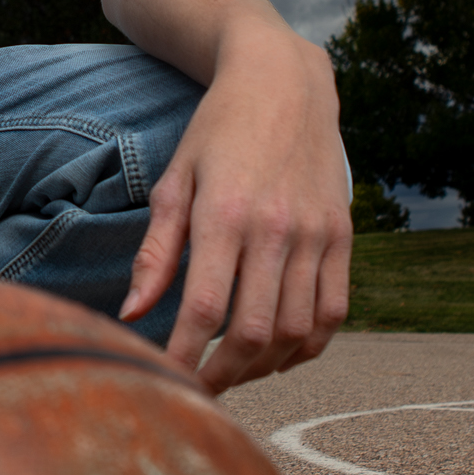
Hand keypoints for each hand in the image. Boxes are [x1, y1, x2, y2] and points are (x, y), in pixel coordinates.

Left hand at [120, 26, 350, 391]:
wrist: (284, 82)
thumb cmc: (216, 132)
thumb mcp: (174, 181)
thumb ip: (155, 252)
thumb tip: (131, 314)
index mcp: (224, 214)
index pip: (203, 308)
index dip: (183, 358)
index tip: (164, 385)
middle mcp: (276, 228)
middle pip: (253, 332)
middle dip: (222, 375)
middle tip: (198, 392)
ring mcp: (316, 233)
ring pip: (295, 331)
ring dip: (262, 367)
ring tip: (233, 373)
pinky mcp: (342, 235)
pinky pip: (332, 312)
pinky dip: (306, 346)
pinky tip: (277, 353)